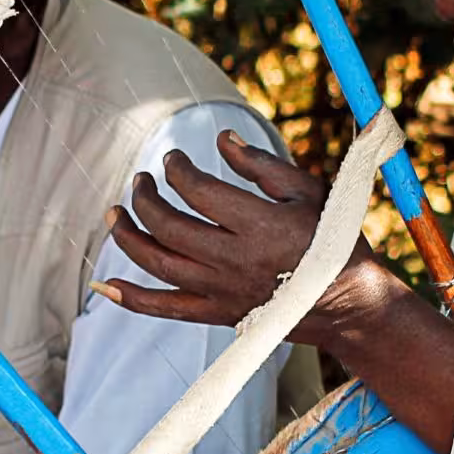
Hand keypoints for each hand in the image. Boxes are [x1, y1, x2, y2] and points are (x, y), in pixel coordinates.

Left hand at [99, 131, 396, 347]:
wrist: (349, 305)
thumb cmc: (332, 240)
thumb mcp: (308, 192)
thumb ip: (262, 165)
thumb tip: (220, 139)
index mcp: (259, 225)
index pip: (198, 192)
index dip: (177, 171)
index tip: (172, 161)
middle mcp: (235, 260)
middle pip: (169, 225)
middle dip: (145, 197)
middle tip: (140, 180)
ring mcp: (222, 291)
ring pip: (158, 262)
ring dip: (128, 235)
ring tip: (114, 213)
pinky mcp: (217, 314)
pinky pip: (164, 309)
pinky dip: (130, 298)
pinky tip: (103, 285)